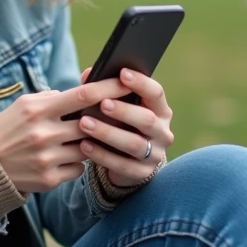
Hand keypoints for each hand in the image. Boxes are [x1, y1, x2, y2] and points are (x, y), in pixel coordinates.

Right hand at [0, 74, 134, 193]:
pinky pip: (79, 167)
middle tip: (117, 116)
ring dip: (91, 142)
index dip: (108, 88)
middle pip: (91, 124)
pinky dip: (78, 161)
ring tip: (84, 137)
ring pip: (88, 148)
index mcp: (39, 110)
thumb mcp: (26, 104)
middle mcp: (44, 134)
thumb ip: (54, 97)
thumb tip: (87, 89)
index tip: (127, 83)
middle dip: (107, 120)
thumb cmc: (12, 127)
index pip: (82, 96)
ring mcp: (47, 159)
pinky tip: (66, 156)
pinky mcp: (49, 179)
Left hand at [77, 68, 173, 186]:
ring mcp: (155, 154)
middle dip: (124, 111)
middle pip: (147, 120)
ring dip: (108, 133)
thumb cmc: (121, 124)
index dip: (141, 83)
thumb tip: (88, 74)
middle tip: (102, 103)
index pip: (156, 93)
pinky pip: (122, 165)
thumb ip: (105, 90)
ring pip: (134, 144)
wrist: (128, 161)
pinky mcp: (142, 173)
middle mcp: (163, 132)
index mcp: (160, 110)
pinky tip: (84, 145)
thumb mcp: (119, 107)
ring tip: (84, 123)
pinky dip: (101, 154)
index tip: (122, 73)